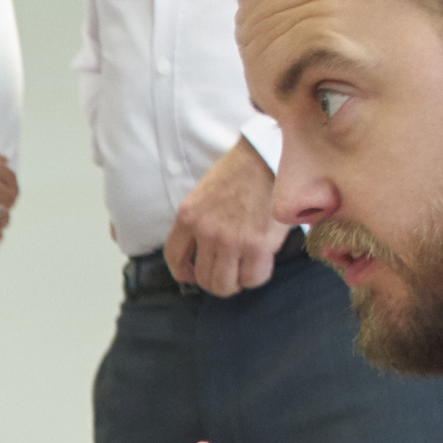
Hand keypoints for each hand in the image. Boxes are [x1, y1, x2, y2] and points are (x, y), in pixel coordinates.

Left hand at [163, 137, 289, 295]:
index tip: (194, 275)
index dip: (184, 273)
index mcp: (188, 216)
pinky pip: (253, 278)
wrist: (268, 157)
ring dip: (235, 284)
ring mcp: (231, 240)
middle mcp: (206, 231)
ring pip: (225, 285)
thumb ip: (198, 222)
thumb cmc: (239, 173)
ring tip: (243, 272)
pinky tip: (261, 264)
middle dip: (215, 282)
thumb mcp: (203, 194)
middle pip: (203, 278)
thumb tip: (200, 253)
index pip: (174, 258)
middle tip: (228, 274)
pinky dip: (256, 277)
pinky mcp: (258, 245)